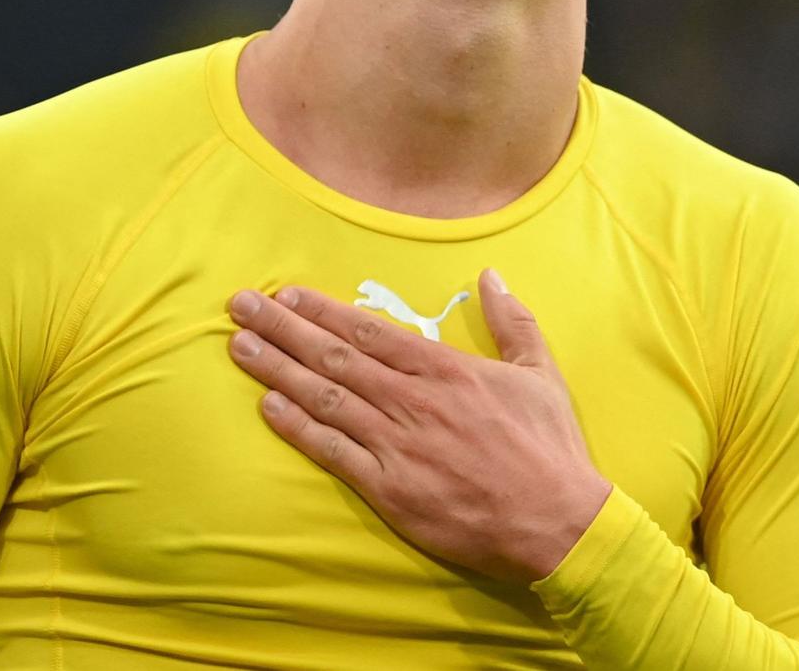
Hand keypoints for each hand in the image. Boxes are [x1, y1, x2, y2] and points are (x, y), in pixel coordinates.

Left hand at [226, 268, 611, 583]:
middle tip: (240, 306)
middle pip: (335, 356)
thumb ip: (512, 322)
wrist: (557, 521)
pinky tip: (269, 407)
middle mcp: (414, 400)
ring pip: (326, 397)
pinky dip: (299, 427)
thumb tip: (491, 276)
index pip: (369, 330)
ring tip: (240, 347)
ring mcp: (398, 445)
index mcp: (447, 369)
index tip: (286, 294)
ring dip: (277, 370)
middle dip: (283, 328)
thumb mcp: (540, 373)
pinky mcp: (391, 489)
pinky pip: (334, 452)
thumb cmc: (550, 448)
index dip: (322, 311)